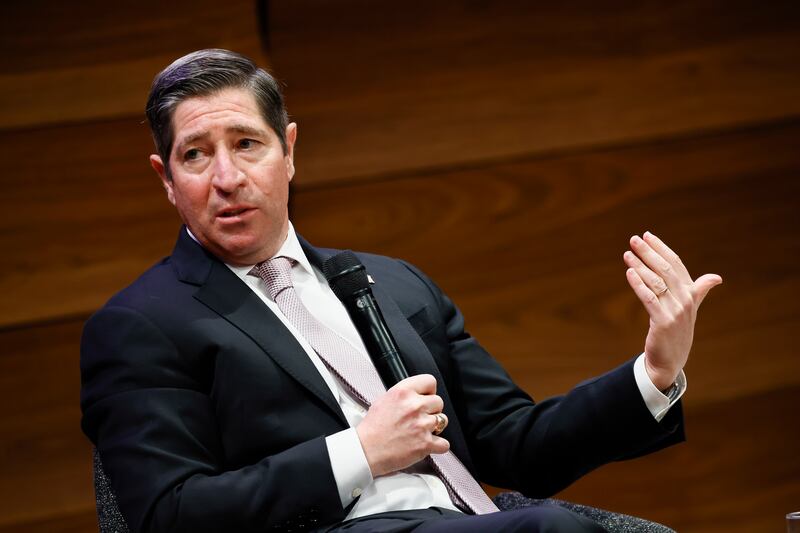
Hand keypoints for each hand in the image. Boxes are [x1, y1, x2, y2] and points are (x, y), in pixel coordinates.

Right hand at [356, 374, 449, 476]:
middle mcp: (414, 406)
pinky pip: (444, 443)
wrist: (366, 450)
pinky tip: (428, 445)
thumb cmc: (372, 428)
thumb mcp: (384, 400)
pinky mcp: (425, 443)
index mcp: (403, 392)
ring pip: (443, 420)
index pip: (430, 381)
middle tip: (420, 418)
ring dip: (435, 427)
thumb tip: (416, 394)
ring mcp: (421, 425)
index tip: (426, 397)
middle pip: (438, 402)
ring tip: (421, 431)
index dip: (429, 391)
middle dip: (431, 410)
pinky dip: (438, 446)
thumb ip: (403, 395)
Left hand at [623, 231, 721, 390]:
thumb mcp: (690, 309)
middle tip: (634, 239)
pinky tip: (629, 273)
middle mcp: (685, 300)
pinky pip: (649, 298)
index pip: (676, 264)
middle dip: (649, 253)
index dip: (662, 249)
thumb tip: (717, 278)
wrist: (670, 360)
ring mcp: (676, 311)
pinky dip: (639, 284)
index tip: (647, 235)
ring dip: (640, 266)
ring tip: (627, 254)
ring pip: (656, 282)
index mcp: (690, 293)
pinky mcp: (663, 322)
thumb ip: (699, 290)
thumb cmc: (677, 331)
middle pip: (665, 270)